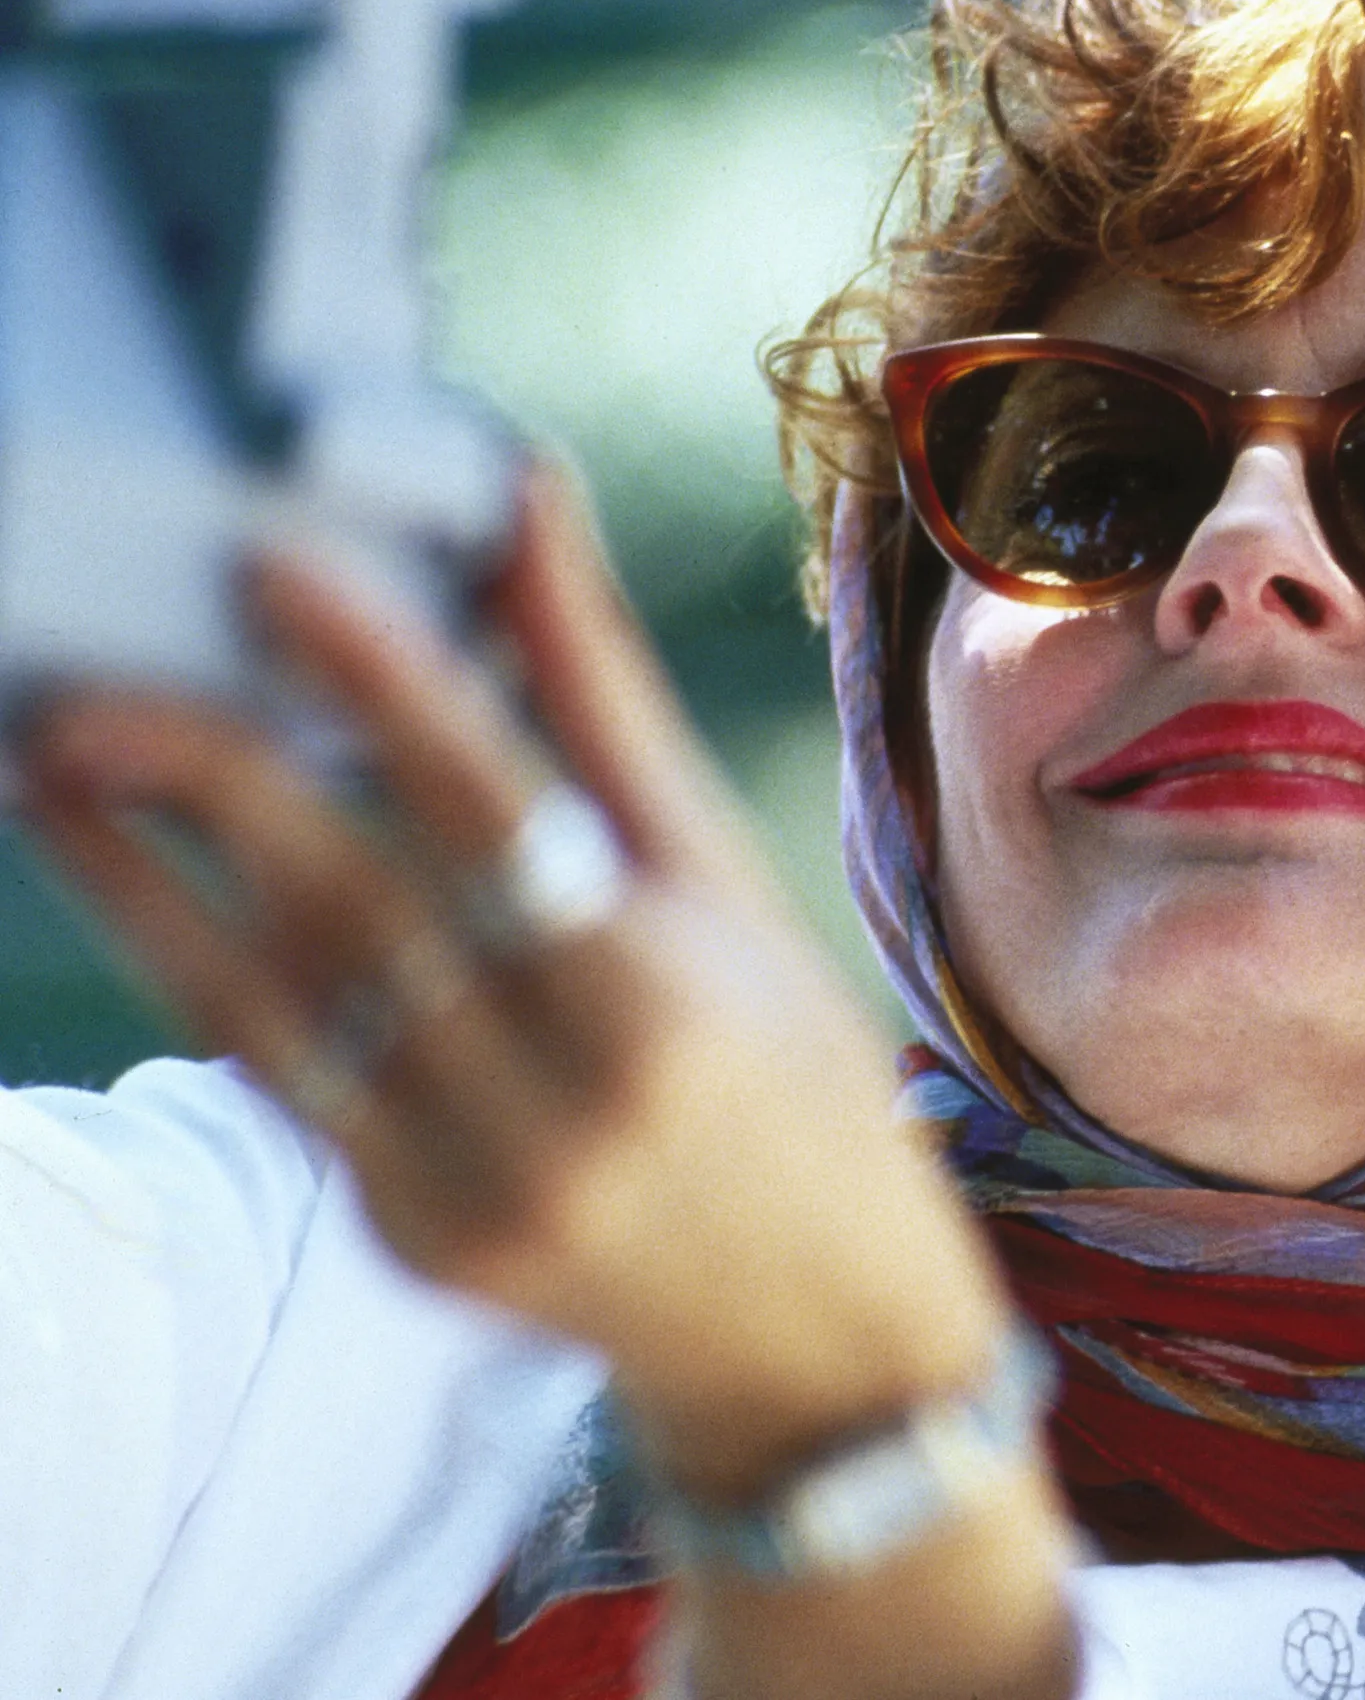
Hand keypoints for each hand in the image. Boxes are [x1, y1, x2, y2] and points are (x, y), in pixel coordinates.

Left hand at [19, 464, 1006, 1502]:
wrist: (819, 1332)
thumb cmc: (794, 1071)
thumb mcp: (728, 884)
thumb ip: (605, 704)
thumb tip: (528, 502)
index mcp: (665, 998)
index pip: (500, 810)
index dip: (383, 684)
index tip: (274, 571)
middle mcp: (560, 1104)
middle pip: (355, 910)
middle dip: (208, 785)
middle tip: (84, 687)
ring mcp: (470, 1191)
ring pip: (276, 1004)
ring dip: (143, 883)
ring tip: (54, 771)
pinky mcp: (407, 1244)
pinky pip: (289, 1085)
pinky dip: (208, 976)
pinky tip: (144, 890)